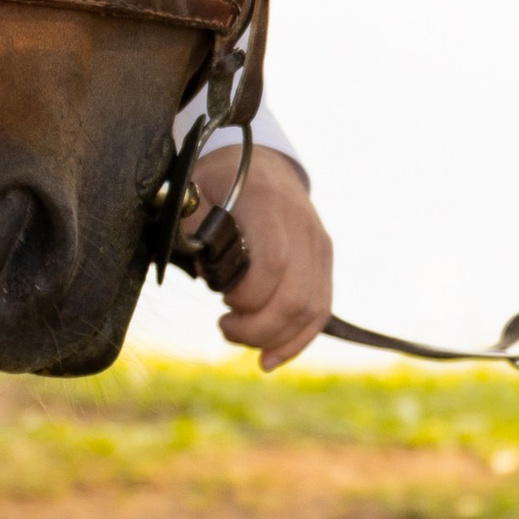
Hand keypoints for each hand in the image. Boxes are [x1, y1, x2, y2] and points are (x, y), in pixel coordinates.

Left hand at [183, 144, 330, 370]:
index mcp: (268, 204)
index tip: (221, 301)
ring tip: (244, 338)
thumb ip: (193, 227)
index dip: (247, 296)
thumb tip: (204, 269)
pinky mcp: (324, 259)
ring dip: (277, 338)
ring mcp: (319, 243)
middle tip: (226, 327)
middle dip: (258, 328)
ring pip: (313, 308)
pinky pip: (322, 308)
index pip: (272, 263)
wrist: (263, 161)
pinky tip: (272, 356)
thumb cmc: (220, 179)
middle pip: (295, 296)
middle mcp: (302, 224)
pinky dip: (299, 339)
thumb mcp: (196, 190)